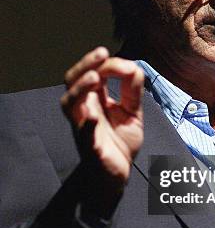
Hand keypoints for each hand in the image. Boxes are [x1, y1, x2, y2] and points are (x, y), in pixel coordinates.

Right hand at [61, 47, 143, 188]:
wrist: (119, 173)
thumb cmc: (120, 141)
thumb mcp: (132, 110)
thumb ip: (132, 89)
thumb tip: (132, 65)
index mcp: (94, 99)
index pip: (90, 73)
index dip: (102, 63)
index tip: (113, 57)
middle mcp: (84, 109)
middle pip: (72, 81)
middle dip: (84, 65)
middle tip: (100, 54)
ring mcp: (83, 127)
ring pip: (69, 104)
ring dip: (80, 89)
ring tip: (93, 77)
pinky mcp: (90, 147)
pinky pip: (83, 134)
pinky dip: (86, 125)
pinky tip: (94, 116)